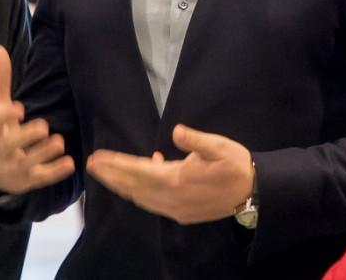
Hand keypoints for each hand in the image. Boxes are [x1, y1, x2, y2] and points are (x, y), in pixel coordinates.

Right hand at [0, 45, 74, 193]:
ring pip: (27, 164)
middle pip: (9, 146)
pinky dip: (55, 173)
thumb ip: (0, 80)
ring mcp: (11, 168)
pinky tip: (70, 163)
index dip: (2, 118)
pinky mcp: (26, 181)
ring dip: (43, 154)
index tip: (17, 108)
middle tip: (43, 127)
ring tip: (59, 141)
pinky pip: (40, 179)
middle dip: (25, 138)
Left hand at [87, 124, 252, 224]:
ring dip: (122, 186)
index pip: (138, 171)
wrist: (253, 194)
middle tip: (91, 166)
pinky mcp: (181, 213)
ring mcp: (175, 209)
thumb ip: (196, 140)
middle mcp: (171, 198)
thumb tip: (177, 131)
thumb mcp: (220, 147)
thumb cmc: (236, 166)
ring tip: (107, 174)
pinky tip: (142, 176)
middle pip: (133, 188)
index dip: (117, 165)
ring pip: (140, 198)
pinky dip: (141, 192)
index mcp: (177, 180)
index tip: (98, 158)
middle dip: (111, 176)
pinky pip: (153, 203)